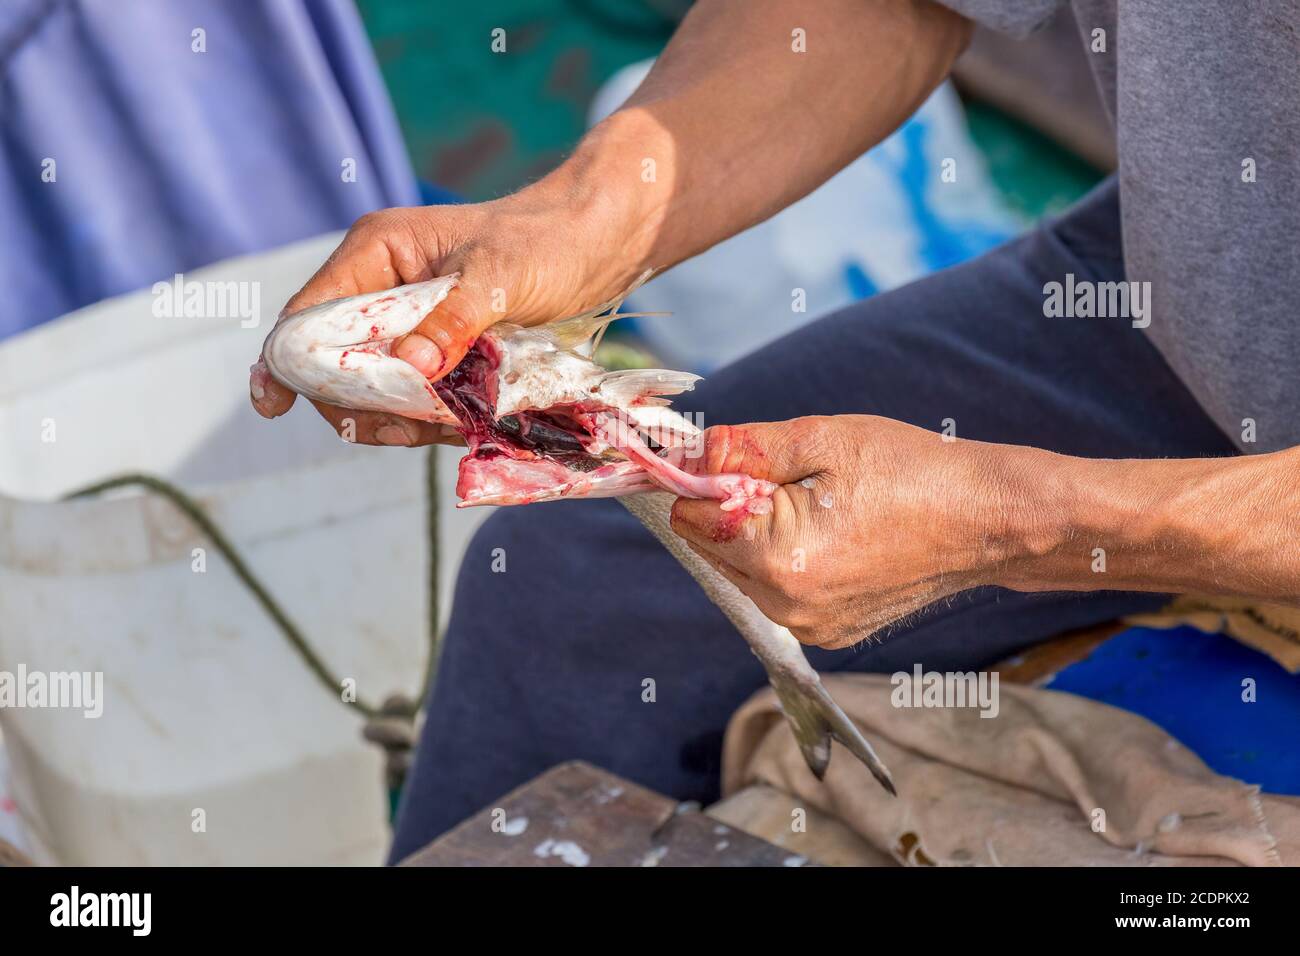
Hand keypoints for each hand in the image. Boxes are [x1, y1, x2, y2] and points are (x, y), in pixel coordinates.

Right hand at [249, 185, 644, 444]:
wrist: (597, 242)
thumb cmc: (545, 241)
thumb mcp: (498, 277)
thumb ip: (452, 322)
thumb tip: (406, 370)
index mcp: (378, 252)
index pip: (310, 314)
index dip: (288, 359)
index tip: (274, 403)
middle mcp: (384, 286)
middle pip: (337, 361)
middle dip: (359, 400)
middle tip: (401, 429)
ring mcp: (411, 321)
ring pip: (376, 385)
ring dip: (400, 415)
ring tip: (446, 426)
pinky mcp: (441, 348)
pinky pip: (415, 394)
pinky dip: (430, 415)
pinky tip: (460, 423)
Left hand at [669, 415, 1023, 648]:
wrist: (986, 520)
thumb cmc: (912, 472)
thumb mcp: (822, 439)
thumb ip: (742, 449)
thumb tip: (684, 455)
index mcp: (779, 560)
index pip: (692, 518)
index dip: (705, 479)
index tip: (739, 456)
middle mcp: (787, 607)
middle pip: (711, 548)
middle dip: (733, 507)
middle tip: (794, 477)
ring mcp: (809, 627)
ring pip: (742, 570)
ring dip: (759, 534)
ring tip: (822, 504)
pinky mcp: (828, 633)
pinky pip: (777, 590)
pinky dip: (788, 559)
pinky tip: (835, 533)